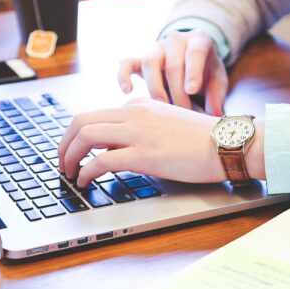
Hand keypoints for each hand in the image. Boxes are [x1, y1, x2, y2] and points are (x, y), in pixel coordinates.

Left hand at [58, 98, 265, 186]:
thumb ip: (144, 129)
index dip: (78, 136)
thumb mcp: (168, 124)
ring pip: (85, 136)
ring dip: (69, 156)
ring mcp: (138, 132)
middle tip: (62, 162)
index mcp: (139, 106)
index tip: (74, 151)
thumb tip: (122, 148)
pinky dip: (86, 172)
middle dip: (64, 143)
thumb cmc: (204, 140)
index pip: (96, 115)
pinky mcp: (144, 154)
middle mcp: (134, 113)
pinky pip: (101, 160)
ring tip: (69, 173)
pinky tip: (85, 182)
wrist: (227, 143)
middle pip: (81, 121)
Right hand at [118, 29, 227, 115]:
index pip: (195, 52)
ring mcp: (156, 49)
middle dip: (177, 92)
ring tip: (163, 108)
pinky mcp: (140, 59)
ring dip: (156, 88)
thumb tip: (215, 115)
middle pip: (172, 64)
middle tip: (184, 113)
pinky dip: (123, 76)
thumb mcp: (218, 80)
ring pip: (150, 62)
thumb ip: (217, 96)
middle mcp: (176, 40)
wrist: (192, 60)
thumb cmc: (207, 72)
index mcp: (199, 40)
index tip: (192, 90)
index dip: (193, 71)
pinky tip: (128, 91)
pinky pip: (127, 63)